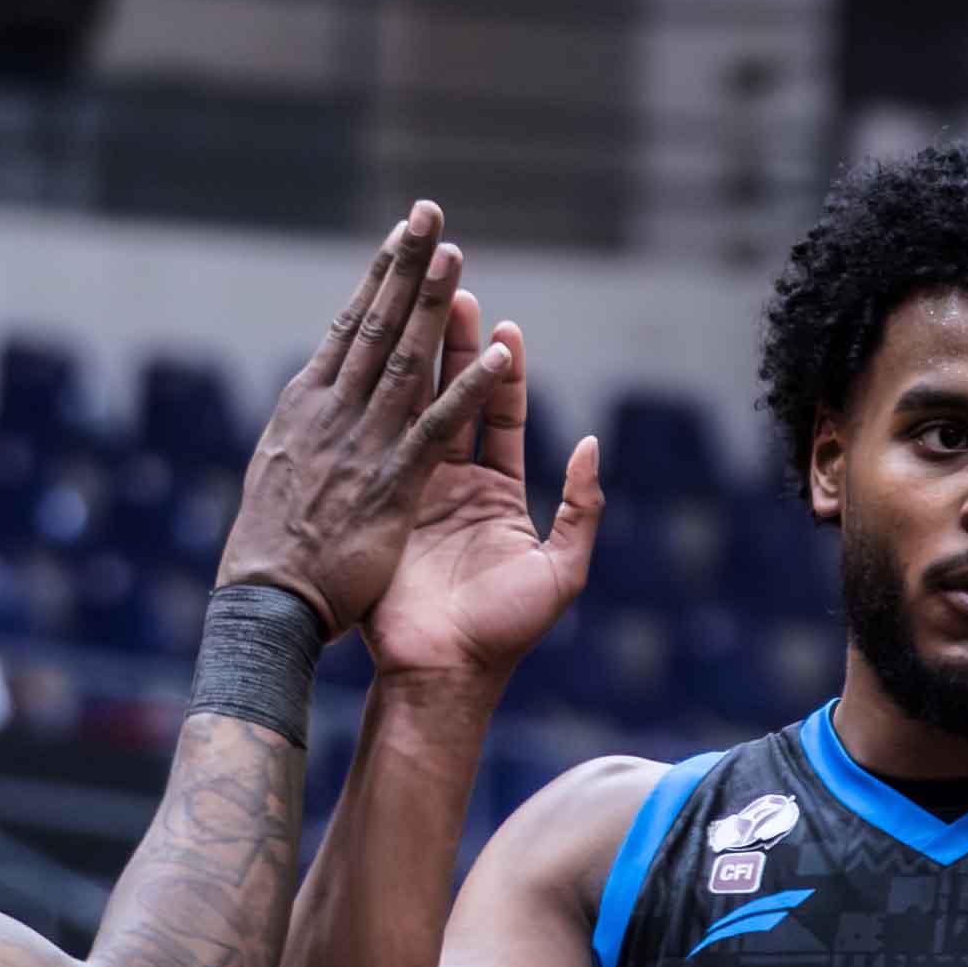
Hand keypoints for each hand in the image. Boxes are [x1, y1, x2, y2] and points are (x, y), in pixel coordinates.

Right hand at [219, 202, 515, 640]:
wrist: (266, 611)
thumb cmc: (269, 557)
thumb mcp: (277, 479)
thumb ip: (307, 435)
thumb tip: (312, 402)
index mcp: (309, 409)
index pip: (352, 330)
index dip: (379, 282)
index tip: (399, 238)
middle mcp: (336, 416)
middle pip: (380, 328)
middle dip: (407, 269)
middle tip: (428, 212)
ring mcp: (364, 447)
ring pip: (407, 361)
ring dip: (435, 306)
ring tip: (458, 255)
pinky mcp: (392, 486)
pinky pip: (439, 428)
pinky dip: (471, 390)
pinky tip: (499, 354)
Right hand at [365, 290, 603, 689]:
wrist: (443, 674)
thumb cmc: (505, 632)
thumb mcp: (560, 572)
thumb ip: (582, 510)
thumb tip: (588, 446)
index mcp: (497, 496)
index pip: (502, 418)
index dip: (505, 372)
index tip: (507, 327)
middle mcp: (455, 487)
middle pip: (458, 400)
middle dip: (457, 346)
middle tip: (456, 291)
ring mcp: (413, 495)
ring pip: (418, 411)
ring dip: (418, 360)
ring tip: (418, 308)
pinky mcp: (381, 509)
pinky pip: (384, 447)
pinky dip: (384, 405)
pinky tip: (379, 363)